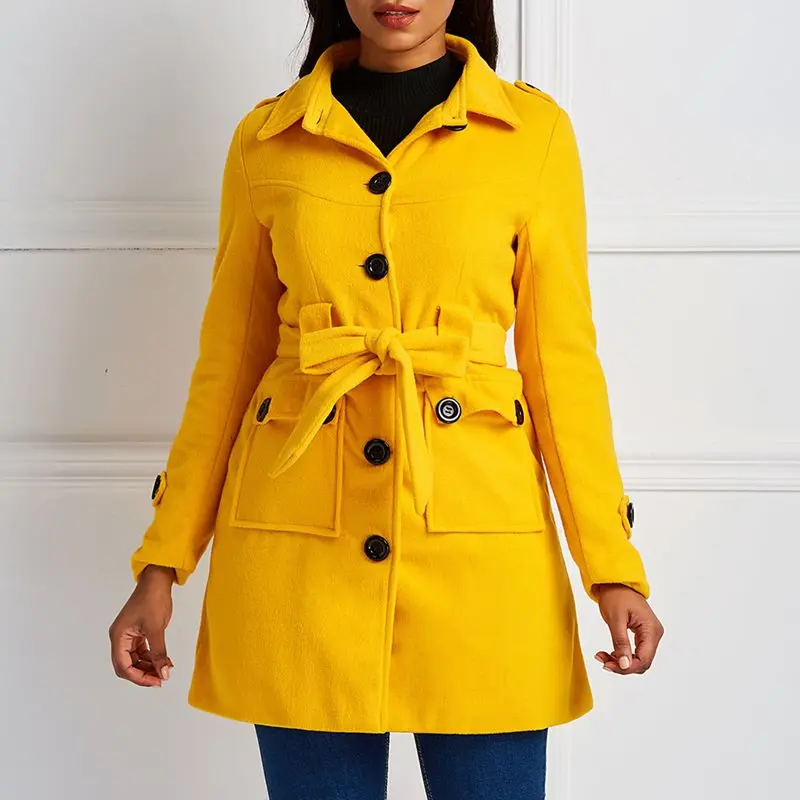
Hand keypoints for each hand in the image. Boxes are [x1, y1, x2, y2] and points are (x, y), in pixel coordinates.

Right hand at [109, 564, 175, 686]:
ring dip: (149, 666)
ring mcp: (128, 635)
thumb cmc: (153, 599)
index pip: (123, 666)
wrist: (158, 580)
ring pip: (135, 659)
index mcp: (118, 636)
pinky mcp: (137, 632)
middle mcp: (120, 637)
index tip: (156, 682)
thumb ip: (159, 653)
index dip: (139, 677)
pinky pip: (141, 651)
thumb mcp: (157, 629)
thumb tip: (164, 674)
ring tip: (165, 670)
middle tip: (161, 679)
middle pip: (127, 665)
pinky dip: (151, 657)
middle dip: (143, 674)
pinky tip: (164, 660)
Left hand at [593, 583, 663, 674]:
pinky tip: (608, 653)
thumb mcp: (615, 619)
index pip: (644, 660)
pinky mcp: (642, 634)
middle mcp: (654, 634)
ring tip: (602, 656)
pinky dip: (621, 654)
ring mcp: (649, 634)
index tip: (608, 666)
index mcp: (651, 630)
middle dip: (622, 665)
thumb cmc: (616, 595)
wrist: (616, 582)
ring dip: (620, 661)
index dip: (627, 667)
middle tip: (603, 661)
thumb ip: (621, 643)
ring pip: (637, 658)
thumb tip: (624, 665)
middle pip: (642, 662)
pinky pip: (634, 651)